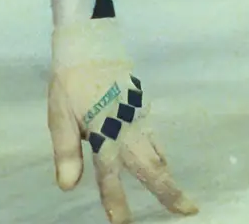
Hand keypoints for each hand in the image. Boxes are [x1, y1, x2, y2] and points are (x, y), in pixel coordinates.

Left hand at [47, 20, 196, 221]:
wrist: (89, 42)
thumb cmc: (70, 81)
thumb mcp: (59, 115)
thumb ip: (66, 151)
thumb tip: (67, 186)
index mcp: (104, 135)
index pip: (111, 178)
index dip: (116, 204)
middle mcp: (126, 131)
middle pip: (152, 169)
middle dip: (170, 193)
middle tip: (188, 211)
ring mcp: (138, 118)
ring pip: (158, 153)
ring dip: (168, 175)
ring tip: (178, 196)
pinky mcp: (142, 107)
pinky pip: (156, 137)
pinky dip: (162, 153)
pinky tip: (162, 160)